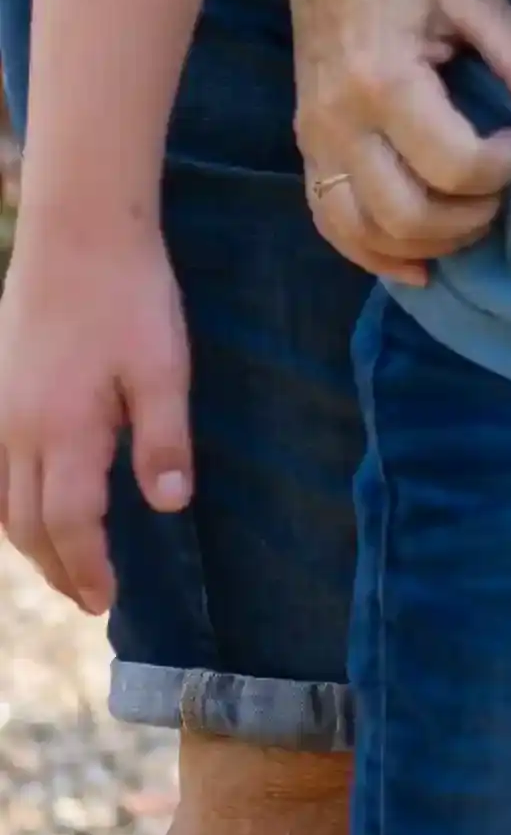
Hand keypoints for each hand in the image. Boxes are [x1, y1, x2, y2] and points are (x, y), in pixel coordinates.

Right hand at [0, 215, 190, 613]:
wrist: (78, 236)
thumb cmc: (132, 299)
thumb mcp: (165, 368)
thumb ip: (164, 439)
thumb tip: (169, 507)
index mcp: (64, 430)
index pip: (68, 523)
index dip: (87, 566)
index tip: (107, 599)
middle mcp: (17, 430)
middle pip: (26, 523)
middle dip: (58, 567)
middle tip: (90, 597)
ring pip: (0, 501)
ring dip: (30, 541)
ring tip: (63, 566)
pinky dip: (6, 505)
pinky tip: (27, 511)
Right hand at [284, 0, 510, 285]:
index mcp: (383, 80)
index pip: (451, 167)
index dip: (501, 170)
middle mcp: (336, 120)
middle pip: (405, 214)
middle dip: (469, 218)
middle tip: (503, 186)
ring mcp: (312, 137)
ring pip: (360, 231)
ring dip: (425, 243)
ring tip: (471, 215)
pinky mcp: (305, 142)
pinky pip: (328, 219)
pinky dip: (371, 251)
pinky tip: (416, 262)